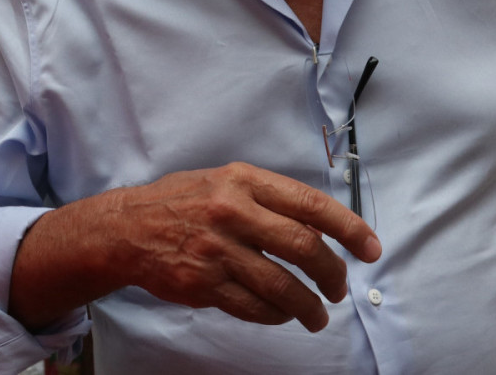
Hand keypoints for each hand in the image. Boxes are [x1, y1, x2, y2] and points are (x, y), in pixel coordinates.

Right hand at [8, 162, 379, 331]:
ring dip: (309, 306)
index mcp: (242, 181)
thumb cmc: (180, 203)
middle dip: (333, 273)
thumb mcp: (223, 181)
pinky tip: (283, 315)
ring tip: (318, 315)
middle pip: (304, 247)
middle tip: (340, 288)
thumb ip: (266, 197)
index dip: (349, 228)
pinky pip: (254, 307)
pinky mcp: (204, 283)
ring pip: (283, 286)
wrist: (125, 229)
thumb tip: (320, 224)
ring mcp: (217, 250)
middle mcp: (232, 212)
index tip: (370, 249)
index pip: (310, 204)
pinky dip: (276, 315)